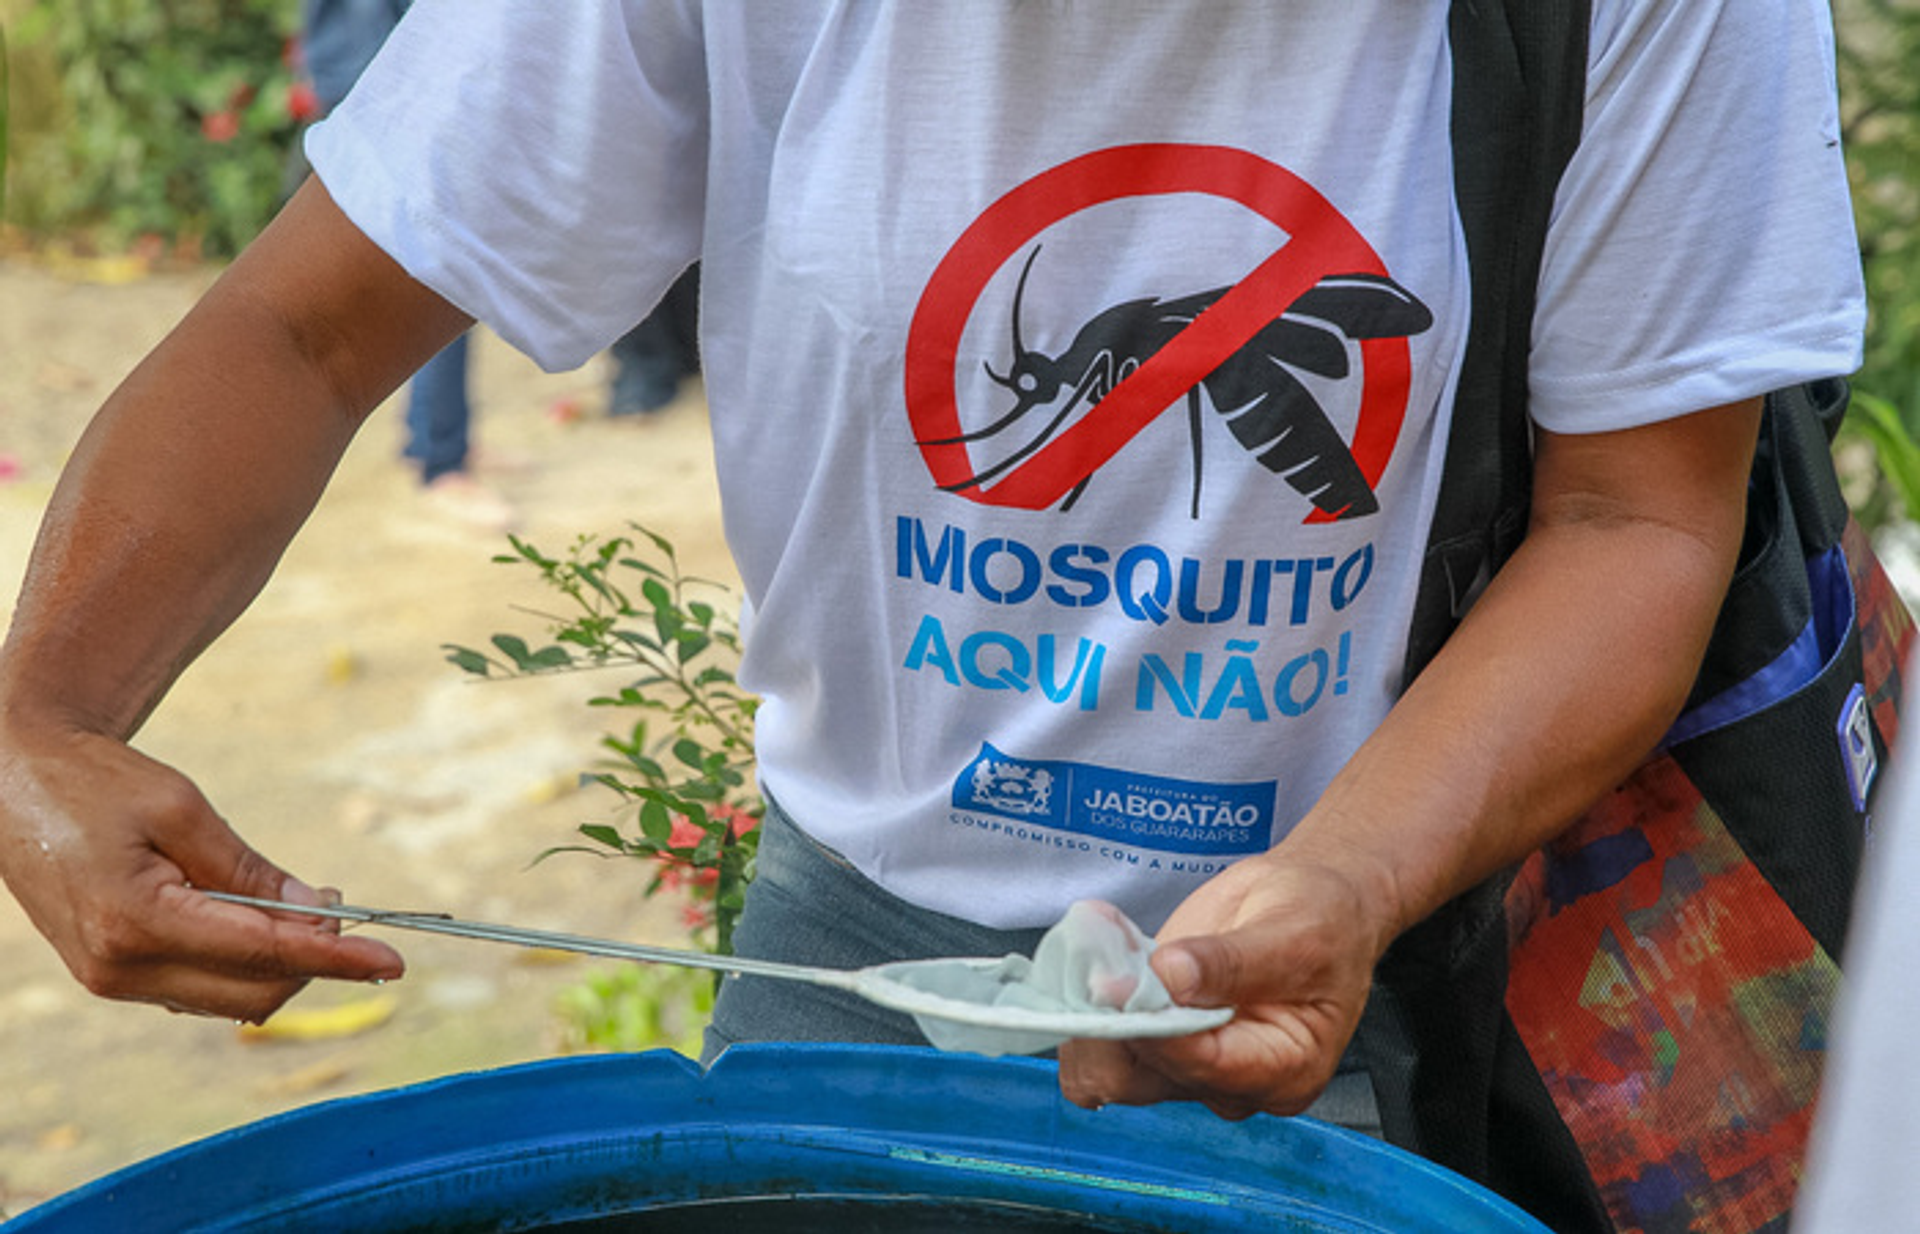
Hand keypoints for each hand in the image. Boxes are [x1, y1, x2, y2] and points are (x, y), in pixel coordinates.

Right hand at [0, 716, 403, 1021]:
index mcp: (136, 920)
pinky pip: (198, 990)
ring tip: (299, 904)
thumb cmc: (98, 783)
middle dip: (312, 960)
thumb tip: (319, 914)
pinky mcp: (111, 977)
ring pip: (230, 1000)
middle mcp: (119, 967)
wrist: (13, 782)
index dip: (336, 958)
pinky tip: (254, 919)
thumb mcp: (183, 809)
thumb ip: (251, 869)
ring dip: (279, 963)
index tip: (392, 961)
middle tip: (338, 903)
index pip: (262, 953)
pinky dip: (242, 965)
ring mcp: (110, 980)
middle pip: (253, 993)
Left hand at [1056, 852, 1384, 1119]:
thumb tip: (1171, 975)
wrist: (1314, 902)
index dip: (1152, 1026)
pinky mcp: (1159, 1037)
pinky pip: (1105, 1038)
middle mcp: (1230, 1081)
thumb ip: (1232, 961)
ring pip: (1111, 1066)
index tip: (1115, 982)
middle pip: (1142, 1080)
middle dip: (1109, 1020)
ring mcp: (1189, 1060)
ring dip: (1091, 1007)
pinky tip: (1106, 946)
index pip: (1201, 1065)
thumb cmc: (1323, 920)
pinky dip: (1088, 998)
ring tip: (1104, 941)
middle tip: (1101, 954)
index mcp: (1282, 1069)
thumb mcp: (1294, 932)